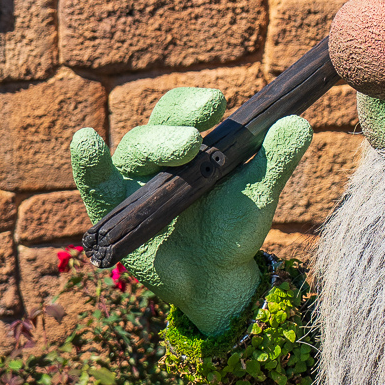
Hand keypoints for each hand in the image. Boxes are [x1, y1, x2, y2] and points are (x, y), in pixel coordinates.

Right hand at [70, 86, 311, 335]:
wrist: (214, 281)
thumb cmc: (234, 231)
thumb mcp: (259, 195)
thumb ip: (276, 160)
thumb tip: (299, 122)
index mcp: (190, 144)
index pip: (183, 110)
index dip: (195, 103)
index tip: (219, 104)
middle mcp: (157, 157)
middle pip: (158, 127)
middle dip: (177, 128)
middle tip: (198, 140)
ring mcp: (131, 182)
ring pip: (134, 150)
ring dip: (155, 145)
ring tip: (184, 148)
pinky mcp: (110, 210)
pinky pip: (94, 183)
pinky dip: (88, 163)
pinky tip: (85, 141)